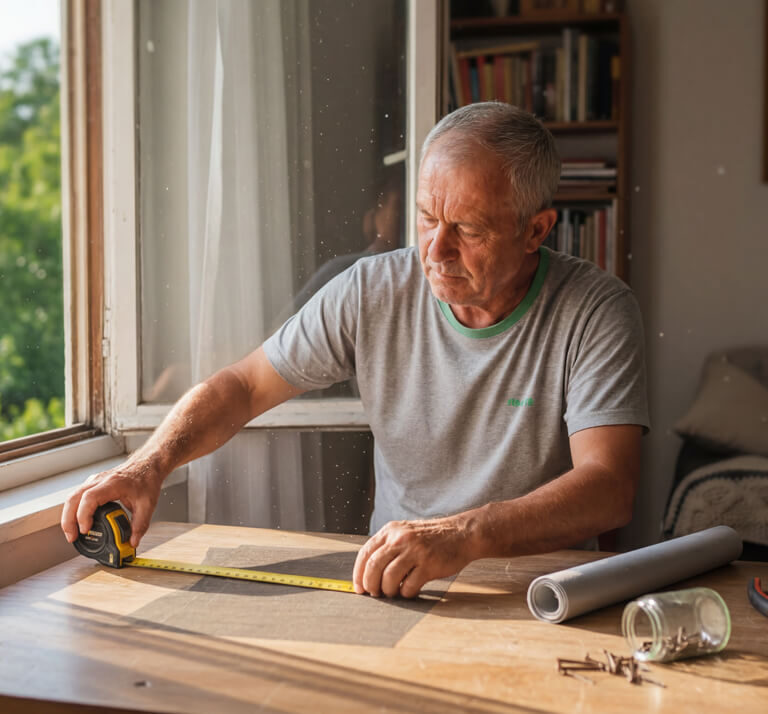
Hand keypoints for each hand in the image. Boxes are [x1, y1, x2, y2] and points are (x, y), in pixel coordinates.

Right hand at [60, 458, 164, 547]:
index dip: (83, 515)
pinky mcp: (93, 484)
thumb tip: (132, 542)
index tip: (85, 530)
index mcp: (113, 484)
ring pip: (72, 497)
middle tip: (72, 537)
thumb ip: (140, 524)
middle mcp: (99, 480)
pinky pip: (77, 497)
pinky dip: (73, 511)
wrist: (148, 464)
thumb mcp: (148, 504)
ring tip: (72, 533)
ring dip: (68, 516)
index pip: (89, 498)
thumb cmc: (146, 478)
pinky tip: (78, 522)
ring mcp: (94, 481)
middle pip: (73, 498)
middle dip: (68, 520)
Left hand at [352, 516, 477, 597]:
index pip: (365, 553)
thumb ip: (388, 547)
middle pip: (373, 567)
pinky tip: (410, 590)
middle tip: (375, 593)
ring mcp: (415, 551)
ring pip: (388, 578)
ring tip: (393, 592)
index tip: (359, 587)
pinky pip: (408, 586)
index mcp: (391, 530)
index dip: (358, 573)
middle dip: (371, 585)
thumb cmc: (432, 538)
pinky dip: (406, 593)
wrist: (462, 534)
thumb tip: (368, 573)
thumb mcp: (406, 533)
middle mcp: (400, 538)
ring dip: (388, 591)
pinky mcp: (428, 565)